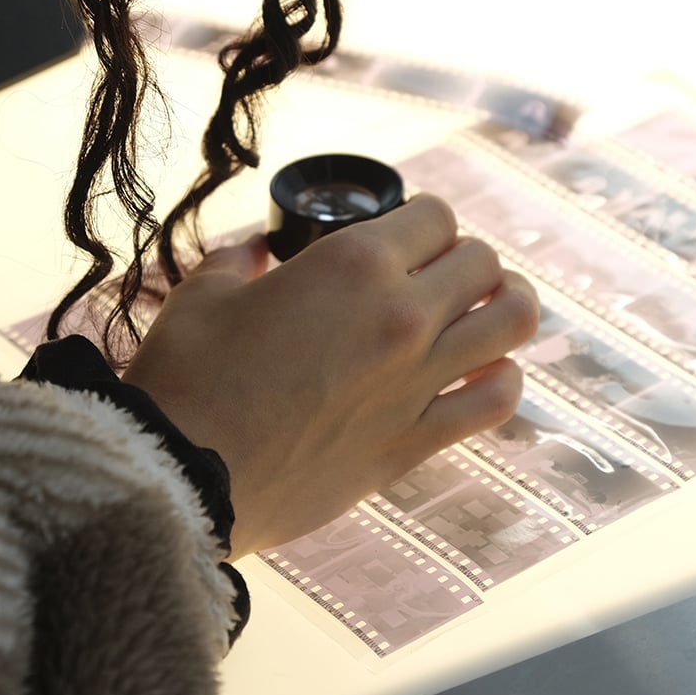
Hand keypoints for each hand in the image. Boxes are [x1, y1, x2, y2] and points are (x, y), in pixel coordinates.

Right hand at [121, 194, 539, 556]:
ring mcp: (416, 382)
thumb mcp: (203, 295)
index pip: (436, 217)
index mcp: (353, 264)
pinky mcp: (414, 443)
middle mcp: (401, 316)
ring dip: (506, 307)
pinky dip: (501, 380)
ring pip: (514, 322)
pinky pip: (496, 401)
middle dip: (465, 260)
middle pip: (484, 262)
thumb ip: (239, 262)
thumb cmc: (186, 380)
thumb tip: (255, 253)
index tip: (409, 236)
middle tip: (438, 276)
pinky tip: (478, 376)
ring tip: (483, 314)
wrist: (182, 478)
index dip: (426, 220)